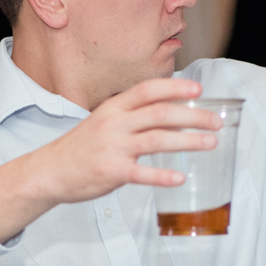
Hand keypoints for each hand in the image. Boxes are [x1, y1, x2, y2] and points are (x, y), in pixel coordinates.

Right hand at [0, 78, 218, 241]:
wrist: (50, 171)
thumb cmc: (81, 148)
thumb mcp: (103, 122)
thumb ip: (131, 116)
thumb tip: (168, 112)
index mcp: (113, 108)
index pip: (147, 90)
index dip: (174, 88)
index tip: (198, 91)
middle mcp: (114, 123)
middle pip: (159, 114)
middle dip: (192, 116)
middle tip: (216, 122)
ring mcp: (112, 148)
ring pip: (156, 139)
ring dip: (187, 140)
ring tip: (209, 144)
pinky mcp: (111, 172)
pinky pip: (142, 173)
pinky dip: (162, 175)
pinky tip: (180, 177)